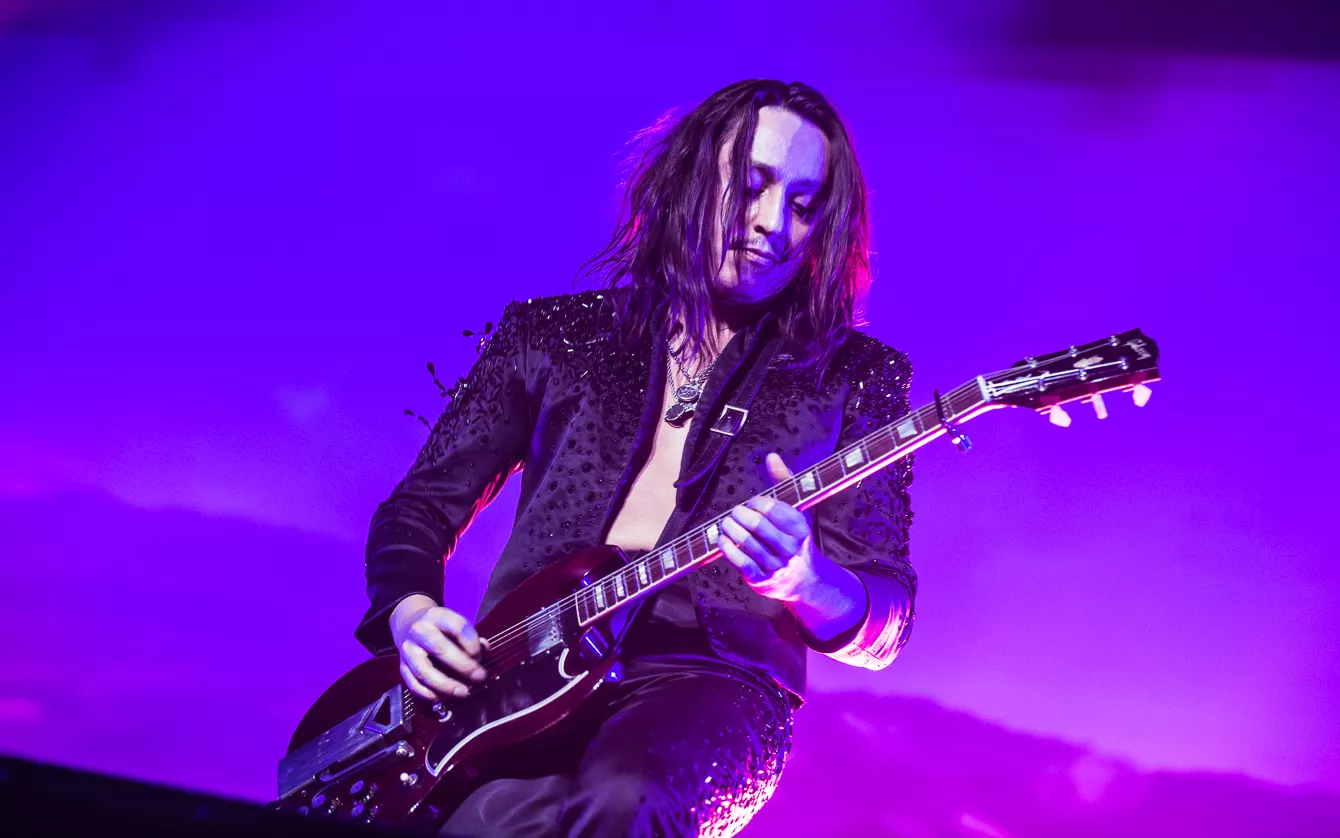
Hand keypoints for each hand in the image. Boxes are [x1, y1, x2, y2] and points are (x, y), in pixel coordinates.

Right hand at [389, 594, 487, 699]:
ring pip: (424, 671)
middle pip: (439, 649)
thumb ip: (472, 639)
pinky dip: (430, 694)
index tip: (481, 656)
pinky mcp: (402, 667)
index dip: (472, 644)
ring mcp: (408, 650)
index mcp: (437, 616)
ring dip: (446, 685)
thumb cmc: (441, 629)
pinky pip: (414, 685)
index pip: (457, 627)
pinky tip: (445, 697)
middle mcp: (420, 631)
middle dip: (462, 666)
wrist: (410, 625)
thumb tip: (484, 654)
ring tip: (463, 692)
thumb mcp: (456, 625)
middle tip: (479, 677)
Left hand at [715, 452, 825, 602]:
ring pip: (746, 542)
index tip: (751, 503)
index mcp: (801, 529)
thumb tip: (771, 457)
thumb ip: (785, 482)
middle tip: (735, 512)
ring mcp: (776, 566)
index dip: (756, 503)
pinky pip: (739, 561)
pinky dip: (726, 547)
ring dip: (730, 528)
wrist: (805, 581)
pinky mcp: (761, 579)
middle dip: (740, 514)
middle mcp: (790, 548)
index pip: (773, 509)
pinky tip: (722, 538)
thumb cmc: (797, 540)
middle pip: (757, 525)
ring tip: (726, 522)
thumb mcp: (799, 511)